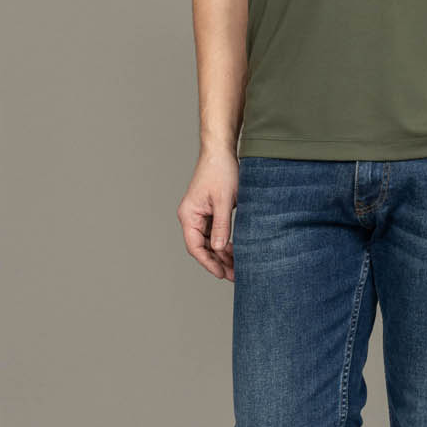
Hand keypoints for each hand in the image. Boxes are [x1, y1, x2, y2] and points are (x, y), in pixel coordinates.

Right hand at [178, 145, 237, 279]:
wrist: (221, 151)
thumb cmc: (221, 171)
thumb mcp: (223, 201)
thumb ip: (221, 226)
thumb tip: (220, 249)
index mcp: (189, 215)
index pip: (195, 247)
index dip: (208, 262)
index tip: (222, 274)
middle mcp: (191, 217)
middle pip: (202, 247)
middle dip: (218, 261)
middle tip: (235, 275)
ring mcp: (200, 215)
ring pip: (210, 241)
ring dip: (222, 253)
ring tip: (238, 266)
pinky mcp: (209, 211)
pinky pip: (215, 232)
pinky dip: (225, 242)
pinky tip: (237, 250)